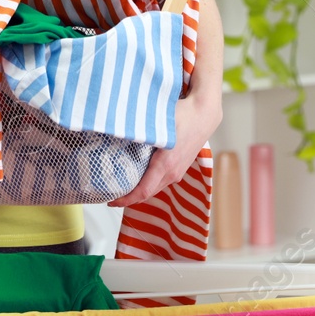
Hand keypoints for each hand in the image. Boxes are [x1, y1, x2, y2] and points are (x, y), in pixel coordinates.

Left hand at [105, 89, 222, 208]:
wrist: (205, 114)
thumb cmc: (182, 115)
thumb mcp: (158, 123)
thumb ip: (139, 132)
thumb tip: (117, 134)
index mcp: (165, 165)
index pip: (142, 191)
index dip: (125, 200)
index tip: (110, 201)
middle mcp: (173, 173)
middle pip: (147, 194)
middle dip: (128, 198)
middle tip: (110, 195)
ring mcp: (178, 172)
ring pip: (155, 188)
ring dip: (139, 191)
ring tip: (121, 186)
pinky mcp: (180, 167)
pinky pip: (162, 181)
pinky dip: (148, 184)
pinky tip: (138, 176)